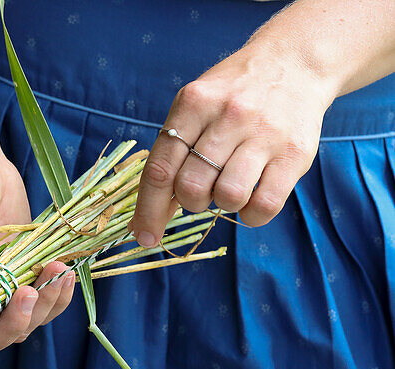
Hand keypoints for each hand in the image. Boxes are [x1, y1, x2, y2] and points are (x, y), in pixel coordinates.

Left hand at [130, 39, 335, 245]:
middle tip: (202, 189)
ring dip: (223, 205)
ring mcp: (264, 134)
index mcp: (194, 104)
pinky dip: (252, 215)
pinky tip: (252, 199)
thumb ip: (171, 155)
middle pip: (191, 187)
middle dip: (190, 202)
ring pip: (228, 197)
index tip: (144, 236)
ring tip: (230, 185)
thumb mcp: (195, 108)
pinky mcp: (295, 153)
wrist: (295, 61)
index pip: (160, 169)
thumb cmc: (232, 95)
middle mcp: (229, 116)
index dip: (148, 211)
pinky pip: (265, 205)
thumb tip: (146, 219)